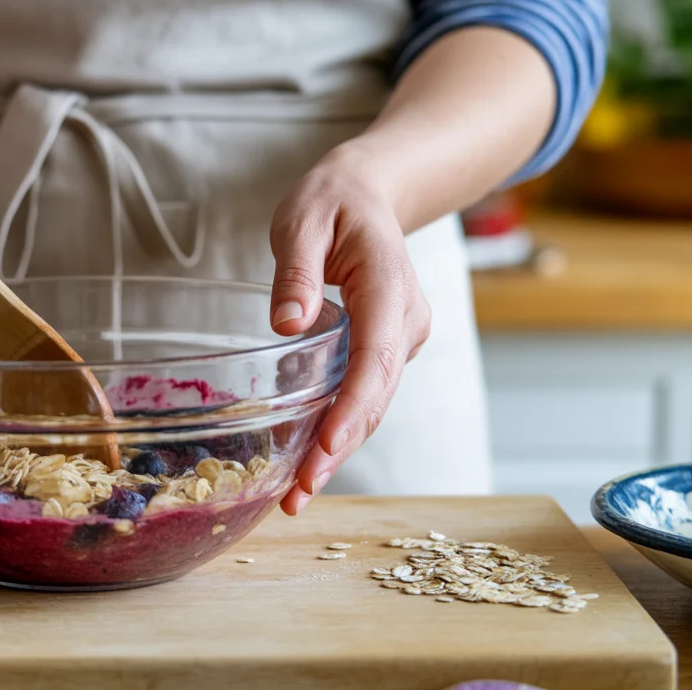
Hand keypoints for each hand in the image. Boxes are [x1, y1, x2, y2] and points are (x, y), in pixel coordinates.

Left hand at [267, 144, 431, 514]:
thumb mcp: (303, 218)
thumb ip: (296, 270)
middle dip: (339, 448)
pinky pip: (363, 394)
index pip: (376, 355)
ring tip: (295, 498)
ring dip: (337, 451)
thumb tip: (287, 324)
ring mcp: (398, 339)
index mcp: (389, 286)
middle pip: (376, 394)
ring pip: (372, 403)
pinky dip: (337, 430)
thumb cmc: (332, 201)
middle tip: (298, 495)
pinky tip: (306, 465)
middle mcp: (404, 321)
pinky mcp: (383, 350)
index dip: (354, 405)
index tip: (327, 445)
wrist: (369, 193)